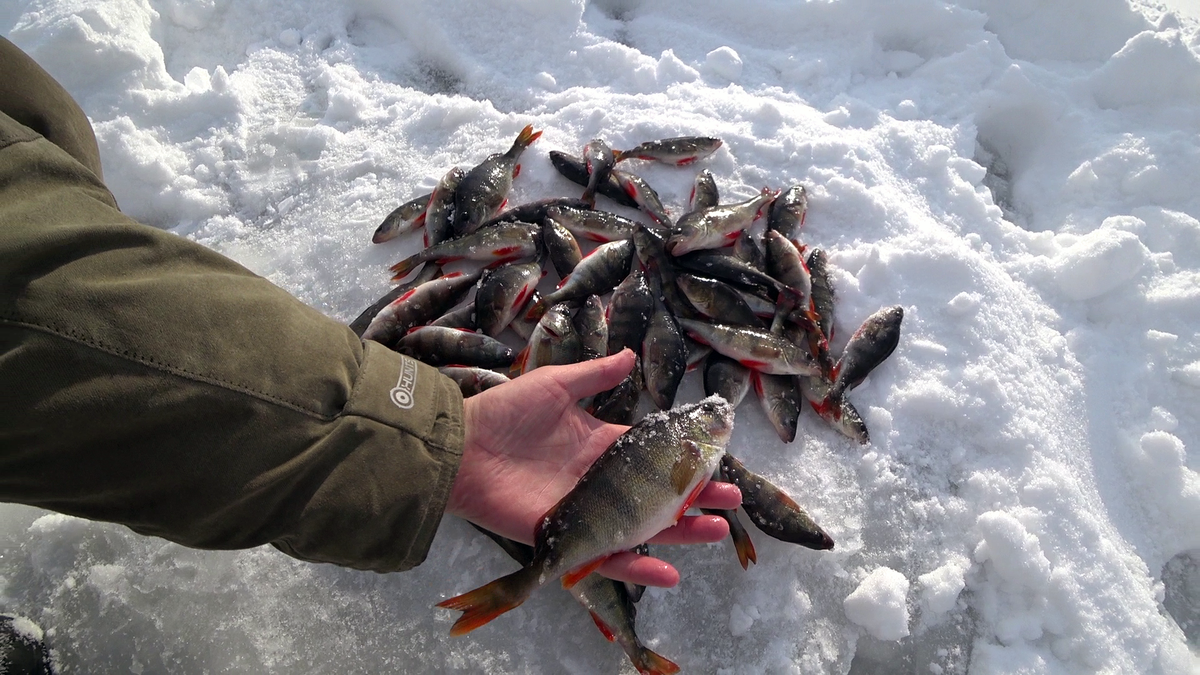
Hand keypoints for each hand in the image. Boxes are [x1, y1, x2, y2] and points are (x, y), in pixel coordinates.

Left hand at [447, 349, 741, 587]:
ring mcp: (586, 511)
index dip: (685, 458)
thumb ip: (595, 376)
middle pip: (658, 494)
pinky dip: (638, 568)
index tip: (719, 457)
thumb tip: (631, 354)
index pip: (652, 455)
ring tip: (717, 530)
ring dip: (681, 533)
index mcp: (600, 445)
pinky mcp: (568, 538)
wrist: (460, 448)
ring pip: (643, 528)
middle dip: (697, 498)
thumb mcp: (555, 385)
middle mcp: (599, 481)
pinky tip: (670, 572)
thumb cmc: (505, 413)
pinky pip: (608, 557)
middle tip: (733, 498)